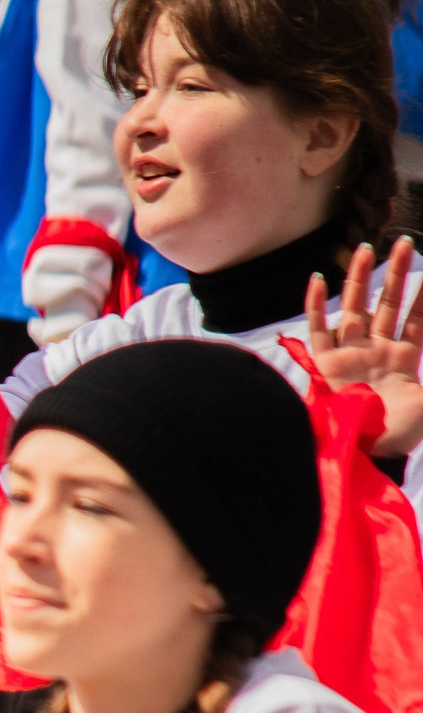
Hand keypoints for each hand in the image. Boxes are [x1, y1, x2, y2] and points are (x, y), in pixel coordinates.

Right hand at [306, 239, 422, 456]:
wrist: (363, 453)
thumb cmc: (397, 433)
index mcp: (403, 359)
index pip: (416, 318)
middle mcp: (375, 352)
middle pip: (387, 304)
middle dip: (396, 274)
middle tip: (406, 243)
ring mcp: (349, 356)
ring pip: (354, 309)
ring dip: (359, 279)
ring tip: (365, 249)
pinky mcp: (324, 366)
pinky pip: (318, 332)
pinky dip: (316, 306)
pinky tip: (318, 280)